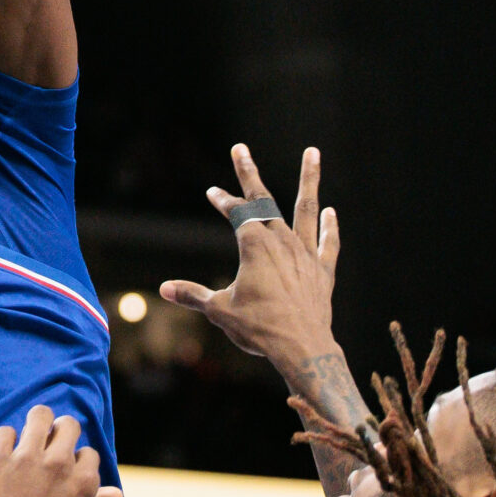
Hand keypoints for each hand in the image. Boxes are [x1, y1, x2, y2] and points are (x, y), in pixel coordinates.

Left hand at [0, 406, 122, 496]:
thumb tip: (116, 494)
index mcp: (82, 484)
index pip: (88, 454)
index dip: (77, 463)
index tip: (64, 475)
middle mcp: (58, 465)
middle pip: (69, 425)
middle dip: (61, 433)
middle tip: (48, 448)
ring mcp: (26, 459)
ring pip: (39, 415)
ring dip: (37, 424)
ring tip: (28, 439)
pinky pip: (5, 431)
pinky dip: (5, 441)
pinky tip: (2, 459)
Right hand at [160, 144, 341, 369]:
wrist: (302, 347)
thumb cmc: (259, 328)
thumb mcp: (219, 310)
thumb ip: (193, 295)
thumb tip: (164, 289)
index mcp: (254, 245)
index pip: (235, 213)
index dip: (222, 201)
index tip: (212, 192)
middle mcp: (281, 241)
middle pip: (264, 199)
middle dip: (249, 173)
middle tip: (240, 149)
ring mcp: (305, 253)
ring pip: (306, 208)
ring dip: (308, 178)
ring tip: (312, 152)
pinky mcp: (322, 270)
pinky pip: (327, 243)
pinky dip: (329, 227)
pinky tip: (330, 212)